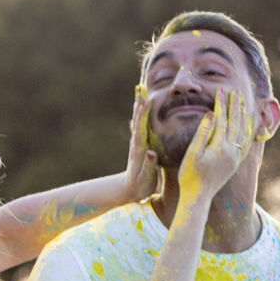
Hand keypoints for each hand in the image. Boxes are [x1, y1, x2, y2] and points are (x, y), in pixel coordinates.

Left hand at [125, 87, 161, 201]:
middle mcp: (136, 144)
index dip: (143, 115)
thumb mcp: (145, 178)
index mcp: (139, 150)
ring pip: (137, 122)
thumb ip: (149, 165)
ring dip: (139, 108)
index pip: (141, 129)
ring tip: (140, 93)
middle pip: (137, 121)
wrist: (128, 191)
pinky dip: (141, 115)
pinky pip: (140, 126)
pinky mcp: (139, 145)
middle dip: (139, 106)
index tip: (146, 102)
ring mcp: (136, 144)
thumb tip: (151, 152)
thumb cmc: (139, 186)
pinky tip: (142, 108)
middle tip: (141, 90)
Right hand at [176, 89, 248, 204]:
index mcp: (220, 147)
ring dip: (243, 116)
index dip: (221, 104)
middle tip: (235, 91)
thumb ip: (202, 133)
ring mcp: (235, 157)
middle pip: (235, 123)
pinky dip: (248, 131)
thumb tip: (211, 114)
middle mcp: (231, 151)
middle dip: (235, 106)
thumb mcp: (192, 153)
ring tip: (243, 103)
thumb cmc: (190, 177)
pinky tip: (248, 125)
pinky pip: (246, 143)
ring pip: (243, 132)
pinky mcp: (235, 163)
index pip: (222, 119)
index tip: (221, 90)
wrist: (198, 197)